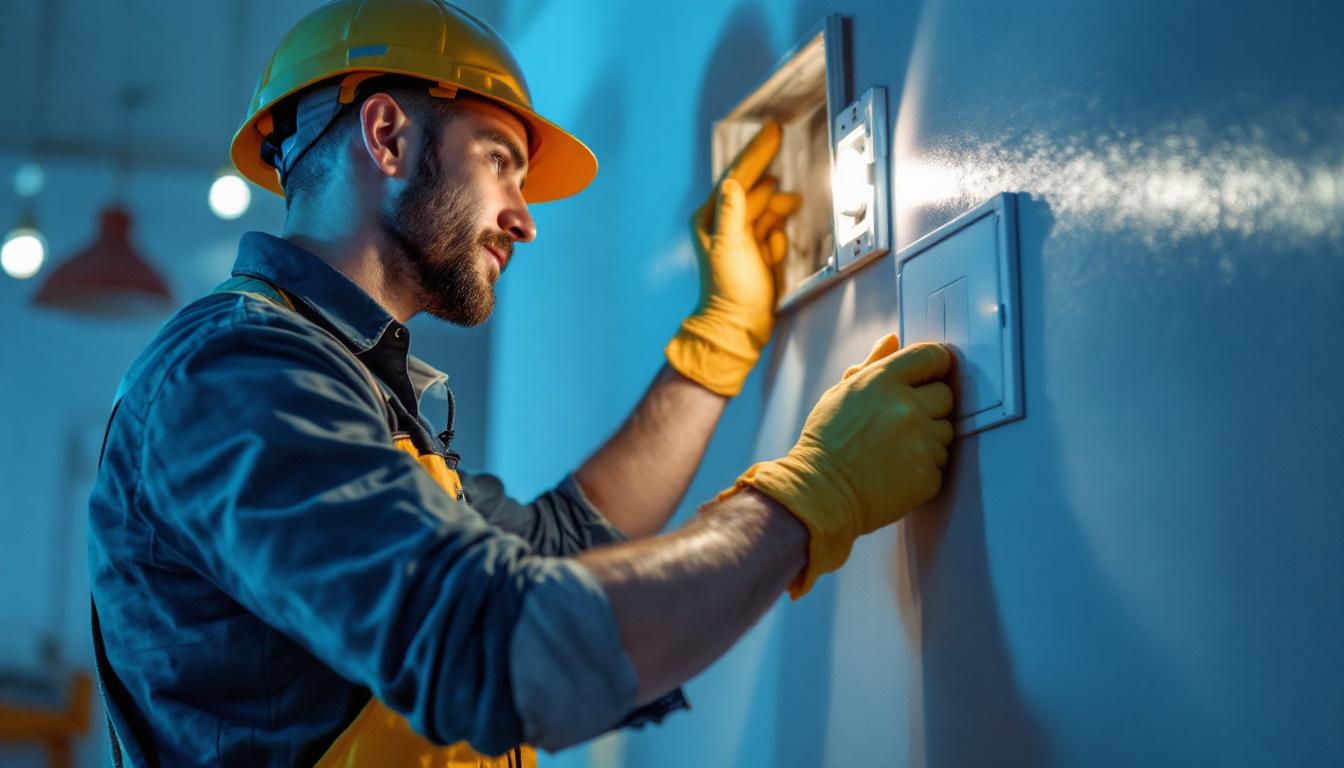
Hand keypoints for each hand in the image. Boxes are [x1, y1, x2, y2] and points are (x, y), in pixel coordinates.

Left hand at [665, 120, 802, 396]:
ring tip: (783, 225)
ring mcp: (743, 237)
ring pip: (769, 209)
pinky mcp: (758, 250)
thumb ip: (733, 212)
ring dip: (778, 216)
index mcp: (712, 218)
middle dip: (772, 188)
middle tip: (787, 180)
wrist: (739, 326)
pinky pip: (775, 231)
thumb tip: (732, 182)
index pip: (738, 175)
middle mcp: (726, 223)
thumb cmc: (729, 290)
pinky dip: (778, 240)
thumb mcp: (730, 247)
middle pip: (756, 189)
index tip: (774, 129)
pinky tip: (773, 258)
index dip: (758, 152)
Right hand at [721, 335, 954, 596]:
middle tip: (900, 422)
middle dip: (929, 406)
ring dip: (928, 438)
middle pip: (946, 395)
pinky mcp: (927, 475)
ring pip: (945, 432)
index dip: (934, 364)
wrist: (819, 493)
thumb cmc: (826, 441)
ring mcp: (921, 443)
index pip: (931, 357)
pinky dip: (923, 467)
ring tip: (893, 450)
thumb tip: (893, 339)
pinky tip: (896, 471)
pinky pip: (940, 463)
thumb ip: (872, 364)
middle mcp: (907, 408)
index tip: (929, 376)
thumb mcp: (842, 394)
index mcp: (884, 381)